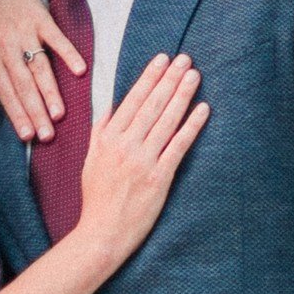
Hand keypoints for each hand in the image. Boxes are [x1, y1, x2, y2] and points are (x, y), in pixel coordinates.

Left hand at [0, 0, 85, 138]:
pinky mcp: (40, 18)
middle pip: (23, 85)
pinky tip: (80, 70)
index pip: (5, 93)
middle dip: (36, 112)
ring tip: (60, 114)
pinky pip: (56, 38)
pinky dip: (68, 53)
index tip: (27, 137)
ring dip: (50, 91)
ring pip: (39, 67)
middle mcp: (6, 48)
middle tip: (48, 136)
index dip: (17, 115)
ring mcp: (24, 32)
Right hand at [74, 54, 208, 266]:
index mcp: (108, 138)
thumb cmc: (97, 198)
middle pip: (152, 104)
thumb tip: (111, 107)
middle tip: (185, 59)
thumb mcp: (91, 160)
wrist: (102, 234)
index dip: (150, 77)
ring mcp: (143, 161)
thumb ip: (101, 132)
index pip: (132, 99)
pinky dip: (191, 126)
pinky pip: (179, 145)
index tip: (162, 59)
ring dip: (182, 95)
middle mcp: (125, 145)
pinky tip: (202, 109)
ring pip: (167, 120)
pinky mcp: (159, 177)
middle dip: (170, 78)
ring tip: (194, 75)